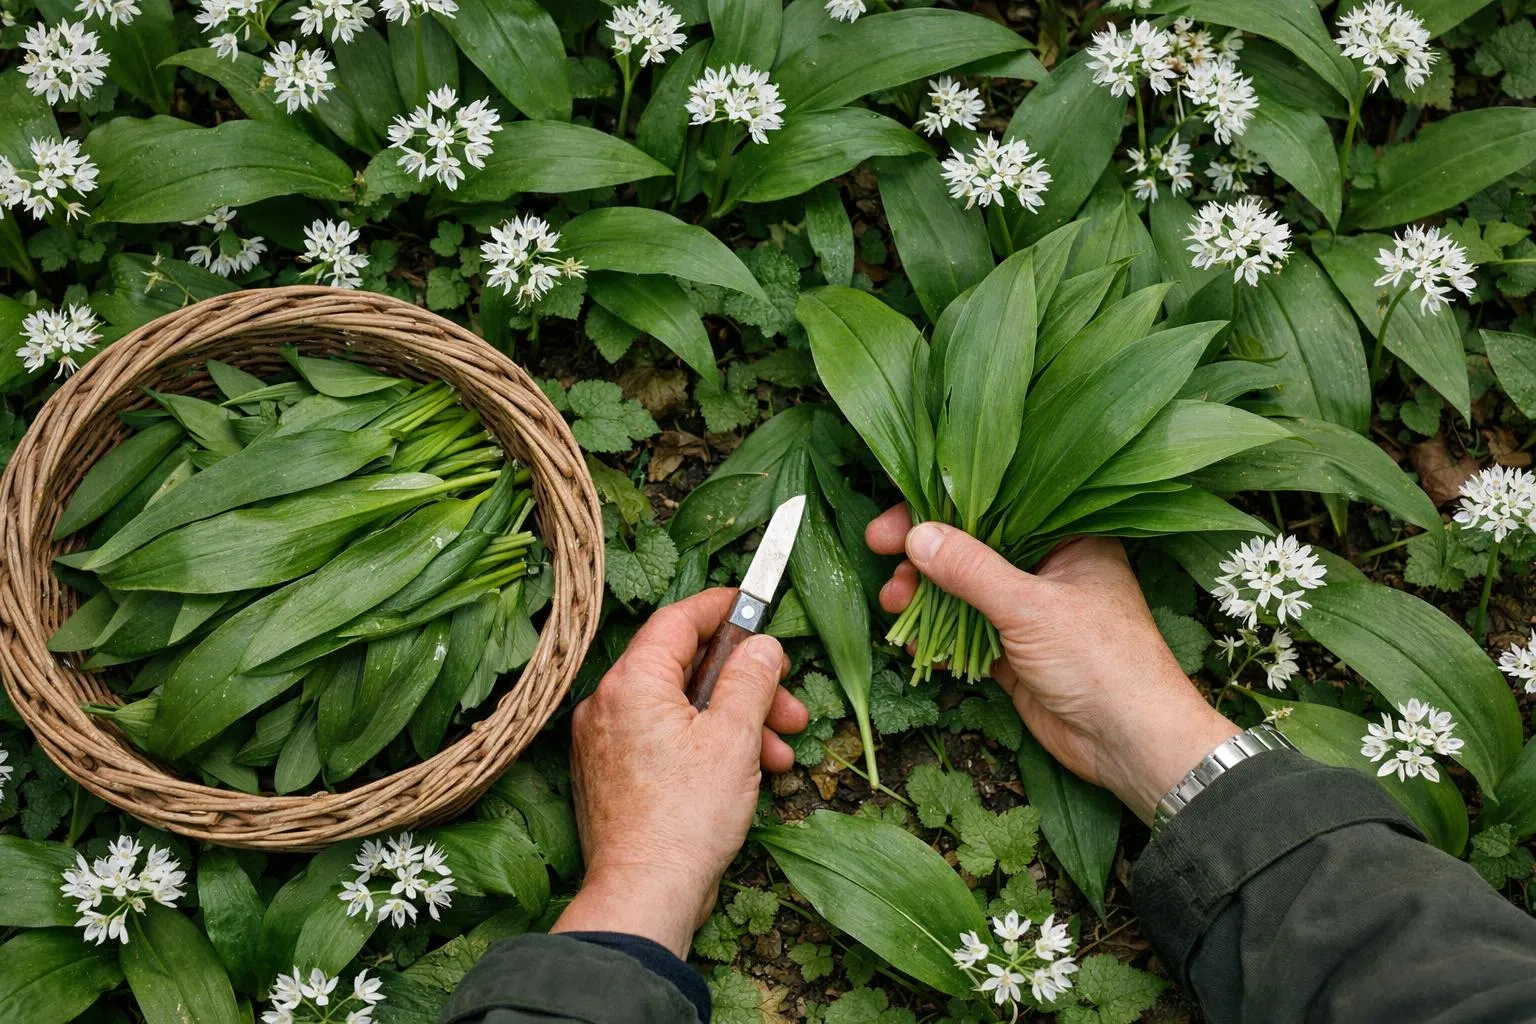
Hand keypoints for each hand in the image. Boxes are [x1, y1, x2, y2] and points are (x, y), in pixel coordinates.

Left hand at [551, 588, 808, 956]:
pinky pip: (665, 741)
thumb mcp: (734, 737)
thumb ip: (751, 679)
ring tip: (779, 753)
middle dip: (746, 685)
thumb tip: (761, 646)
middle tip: (789, 705)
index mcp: (632, 682)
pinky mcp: (613, 777)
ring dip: (735, 722)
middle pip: (685, 669)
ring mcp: (606, 742)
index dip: (721, 607)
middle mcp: (608, 704)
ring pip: (680, 709)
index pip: (678, 620)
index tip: (754, 603)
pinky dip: (706, 747)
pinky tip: (747, 772)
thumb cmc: (686, 817)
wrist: (645, 894)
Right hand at [868, 508, 1236, 822]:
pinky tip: (910, 641)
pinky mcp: (1016, 653)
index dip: (941, 510)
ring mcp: (1030, 613)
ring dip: (925, 597)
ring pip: (965, 593)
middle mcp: (1048, 569)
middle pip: (973, 549)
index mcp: (1067, 539)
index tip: (895, 523)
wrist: (1131, 743)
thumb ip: (971, 570)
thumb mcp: (1030, 607)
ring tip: (892, 604)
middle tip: (882, 557)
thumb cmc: (1101, 660)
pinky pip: (967, 634)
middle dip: (925, 557)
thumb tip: (917, 535)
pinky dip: (938, 636)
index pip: (996, 507)